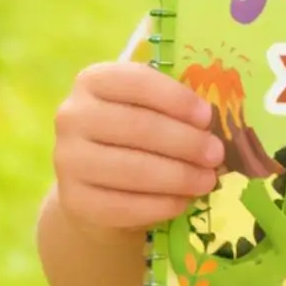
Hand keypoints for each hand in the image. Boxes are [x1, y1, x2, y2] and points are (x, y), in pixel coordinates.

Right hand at [53, 61, 222, 233]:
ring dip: (179, 177)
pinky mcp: (74, 199)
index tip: (207, 116)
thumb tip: (212, 122)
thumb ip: (174, 107)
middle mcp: (72, 116)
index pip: (137, 82)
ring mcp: (68, 160)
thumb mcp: (149, 108)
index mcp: (93, 81)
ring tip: (207, 181)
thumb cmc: (134, 135)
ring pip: (133, 169)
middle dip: (186, 143)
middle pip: (138, 127)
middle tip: (216, 155)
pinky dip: (160, 205)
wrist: (97, 184)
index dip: (176, 99)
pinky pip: (124, 205)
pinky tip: (183, 201)